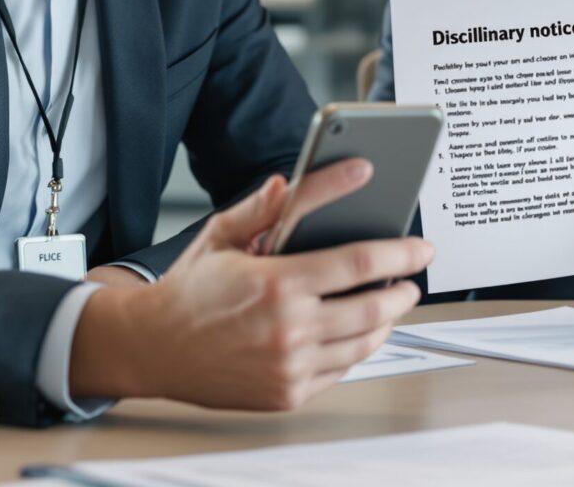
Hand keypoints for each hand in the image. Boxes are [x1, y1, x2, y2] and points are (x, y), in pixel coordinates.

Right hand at [70, 162, 433, 410]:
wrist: (152, 348)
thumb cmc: (189, 291)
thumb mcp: (223, 235)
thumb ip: (266, 207)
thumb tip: (296, 179)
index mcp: (277, 284)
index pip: (358, 264)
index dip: (399, 253)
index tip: (420, 247)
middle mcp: (288, 330)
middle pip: (373, 308)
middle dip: (403, 291)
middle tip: (412, 278)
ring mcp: (290, 367)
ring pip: (364, 344)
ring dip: (387, 321)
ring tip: (389, 302)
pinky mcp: (287, 393)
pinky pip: (341, 370)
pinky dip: (357, 348)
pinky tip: (356, 331)